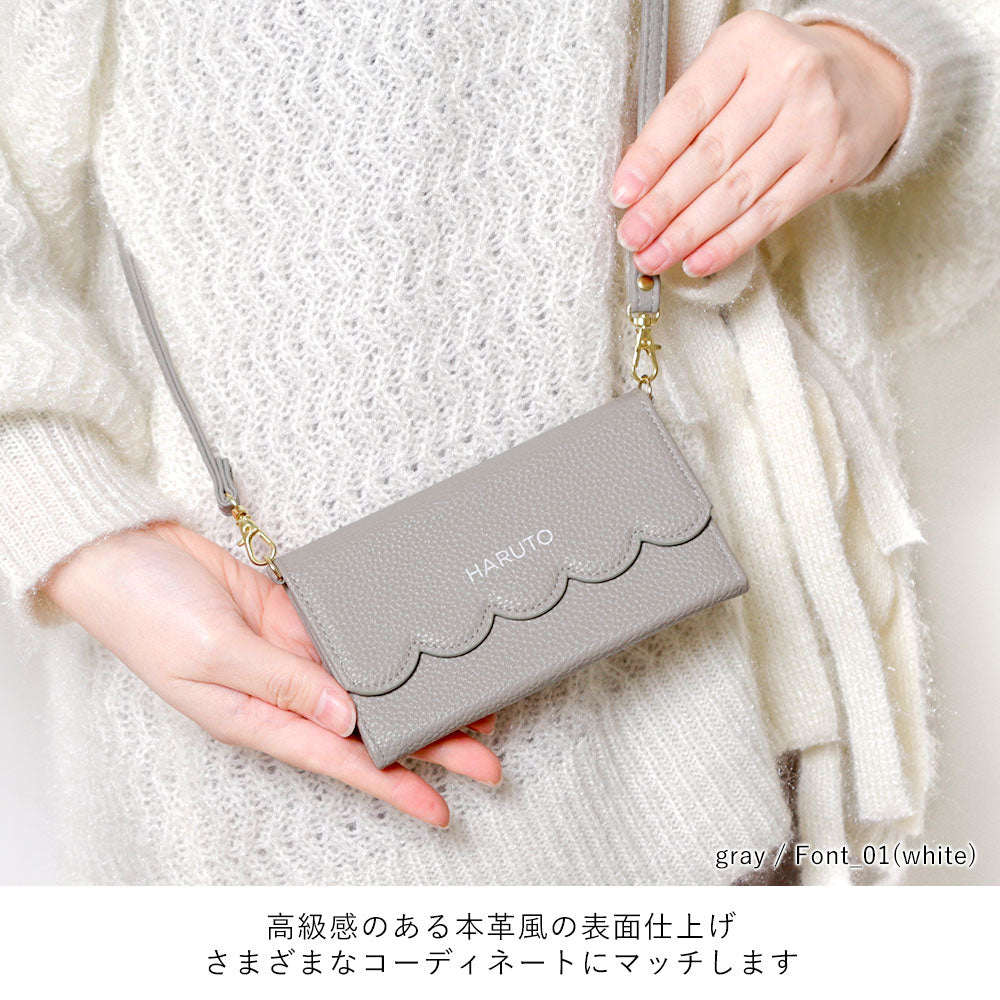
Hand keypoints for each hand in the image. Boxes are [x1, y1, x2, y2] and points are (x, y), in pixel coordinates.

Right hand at [40, 520, 501, 828]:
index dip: (392, 784)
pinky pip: (349, 640)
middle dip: (429, 745)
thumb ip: (280, 684)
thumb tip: (345, 716)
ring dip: (416, 697)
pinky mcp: (295, 619)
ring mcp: (292, 656)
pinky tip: (422, 656)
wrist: (125, 551)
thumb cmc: (146, 610)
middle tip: (488, 761)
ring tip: (474, 709)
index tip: (440, 807)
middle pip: (368, 728)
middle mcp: (283, 695)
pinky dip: (385, 649)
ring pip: (369, 686)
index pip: (339, 760)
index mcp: (257, 719)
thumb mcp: (211, 654)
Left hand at [610, 10, 910, 277]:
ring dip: (688, 233)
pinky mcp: (828, 167)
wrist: (869, 76)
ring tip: (655, 255)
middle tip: (632, 235)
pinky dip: (728, 243)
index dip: (651, 156)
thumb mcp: (735, 65)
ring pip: (736, 192)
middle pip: (710, 156)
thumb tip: (641, 182)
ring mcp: (811, 125)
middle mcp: (785, 79)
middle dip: (663, 205)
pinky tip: (697, 260)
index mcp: (747, 45)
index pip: (687, 108)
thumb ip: (691, 111)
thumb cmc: (782, 75)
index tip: (623, 193)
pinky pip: (768, 215)